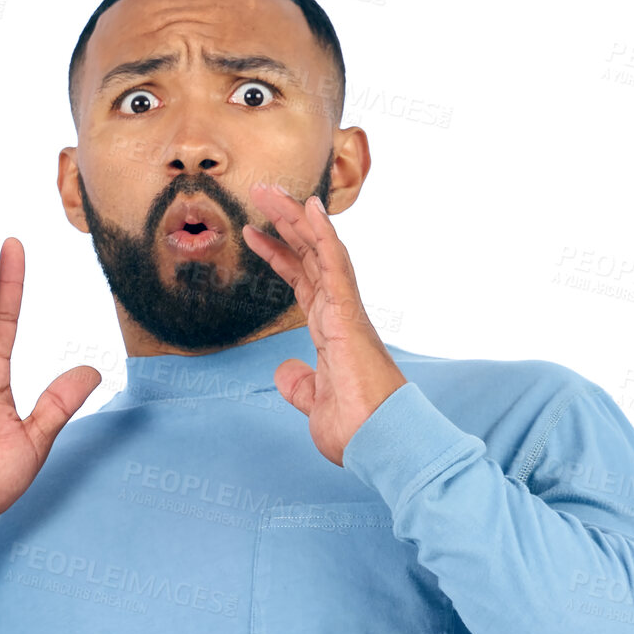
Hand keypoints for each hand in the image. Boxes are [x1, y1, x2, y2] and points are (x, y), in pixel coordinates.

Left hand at [242, 183, 407, 465]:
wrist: (379, 442)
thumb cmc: (357, 428)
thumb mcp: (313, 404)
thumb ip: (299, 385)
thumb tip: (285, 370)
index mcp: (331, 331)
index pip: (302, 281)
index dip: (278, 254)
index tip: (253, 232)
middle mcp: (340, 314)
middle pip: (310, 256)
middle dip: (284, 223)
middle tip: (260, 192)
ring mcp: (347, 311)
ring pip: (321, 252)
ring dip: (296, 219)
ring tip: (271, 191)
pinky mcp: (350, 315)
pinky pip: (336, 267)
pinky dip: (324, 236)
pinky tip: (310, 210)